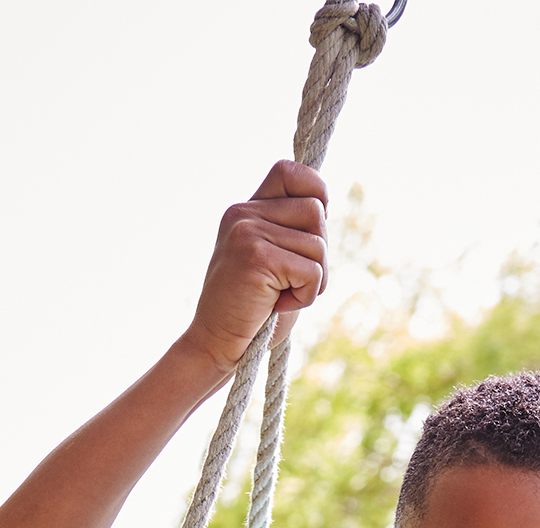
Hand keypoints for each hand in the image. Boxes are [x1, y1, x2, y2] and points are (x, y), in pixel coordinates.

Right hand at [183, 160, 328, 376]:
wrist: (216, 344)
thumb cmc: (251, 310)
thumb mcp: (272, 260)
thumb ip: (291, 231)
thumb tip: (323, 206)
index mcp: (246, 208)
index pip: (291, 172)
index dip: (315, 192)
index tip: (312, 228)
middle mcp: (244, 213)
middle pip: (316, 211)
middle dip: (318, 254)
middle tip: (291, 282)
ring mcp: (248, 232)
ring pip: (318, 243)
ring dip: (313, 280)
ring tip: (282, 295)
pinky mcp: (257, 257)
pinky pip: (312, 270)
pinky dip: (306, 296)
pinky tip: (278, 305)